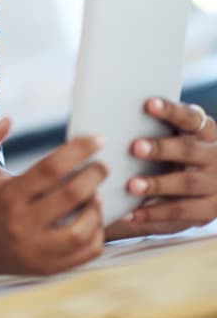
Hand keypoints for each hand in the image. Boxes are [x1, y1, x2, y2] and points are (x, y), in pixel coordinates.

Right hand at [0, 118, 106, 275]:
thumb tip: (7, 120)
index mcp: (8, 196)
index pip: (50, 168)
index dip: (77, 151)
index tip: (97, 139)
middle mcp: (23, 224)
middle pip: (71, 196)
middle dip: (94, 176)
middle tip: (102, 166)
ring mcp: (37, 250)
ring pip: (82, 230)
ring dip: (96, 208)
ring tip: (96, 193)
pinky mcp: (49, 268)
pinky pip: (86, 253)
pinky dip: (97, 233)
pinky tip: (92, 217)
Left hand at [106, 97, 216, 239]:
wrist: (212, 185)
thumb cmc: (178, 149)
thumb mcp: (178, 134)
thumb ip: (158, 125)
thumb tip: (111, 109)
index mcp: (204, 131)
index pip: (189, 117)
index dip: (170, 110)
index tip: (148, 104)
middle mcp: (214, 155)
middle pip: (188, 150)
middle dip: (161, 148)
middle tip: (134, 147)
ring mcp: (215, 184)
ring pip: (186, 183)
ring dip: (157, 184)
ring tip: (131, 186)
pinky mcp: (210, 210)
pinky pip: (181, 212)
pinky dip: (154, 213)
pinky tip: (130, 214)